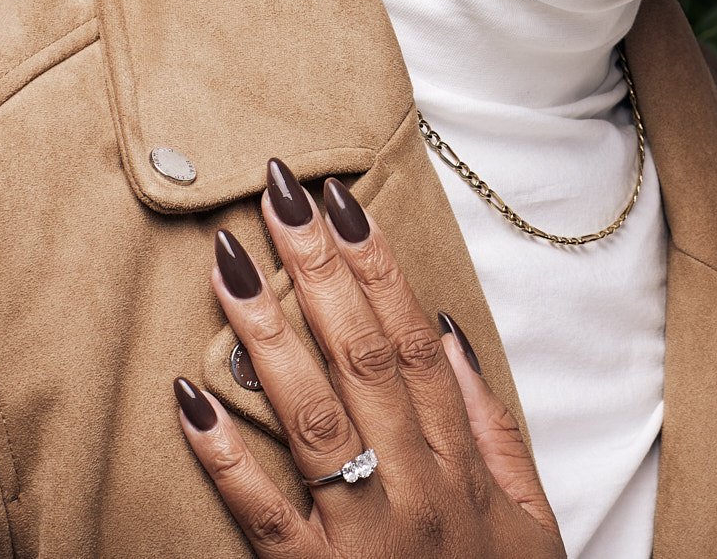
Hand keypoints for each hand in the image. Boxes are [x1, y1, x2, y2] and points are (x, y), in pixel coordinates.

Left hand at [173, 160, 562, 558]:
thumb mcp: (527, 515)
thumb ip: (490, 425)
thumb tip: (449, 335)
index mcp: (462, 464)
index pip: (416, 341)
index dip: (379, 267)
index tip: (343, 202)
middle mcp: (416, 488)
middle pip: (365, 358)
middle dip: (320, 269)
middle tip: (279, 192)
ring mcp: (366, 537)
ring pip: (313, 418)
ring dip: (268, 336)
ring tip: (230, 264)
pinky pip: (266, 516)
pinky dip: (227, 458)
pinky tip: (189, 397)